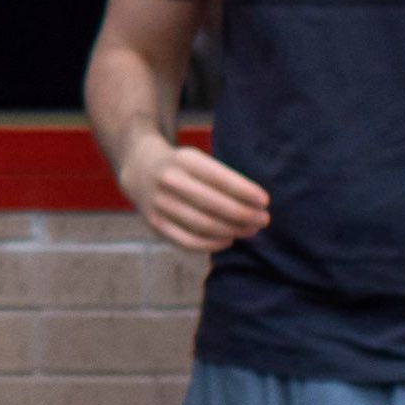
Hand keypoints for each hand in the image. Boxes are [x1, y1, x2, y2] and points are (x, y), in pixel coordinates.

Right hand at [118, 126, 272, 259]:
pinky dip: (212, 244)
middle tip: (264, 219)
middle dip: (244, 214)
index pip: (219, 178)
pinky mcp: (155, 223)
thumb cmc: (182, 167)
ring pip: (203, 224)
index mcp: (184, 160)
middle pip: (213, 204)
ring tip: (251, 230)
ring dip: (232, 230)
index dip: (245, 191)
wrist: (140, 170)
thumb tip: (255, 205)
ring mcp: (160, 204)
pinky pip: (187, 241)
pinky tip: (228, 240)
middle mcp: (169, 181)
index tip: (265, 200)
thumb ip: (222, 178)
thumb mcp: (198, 159)